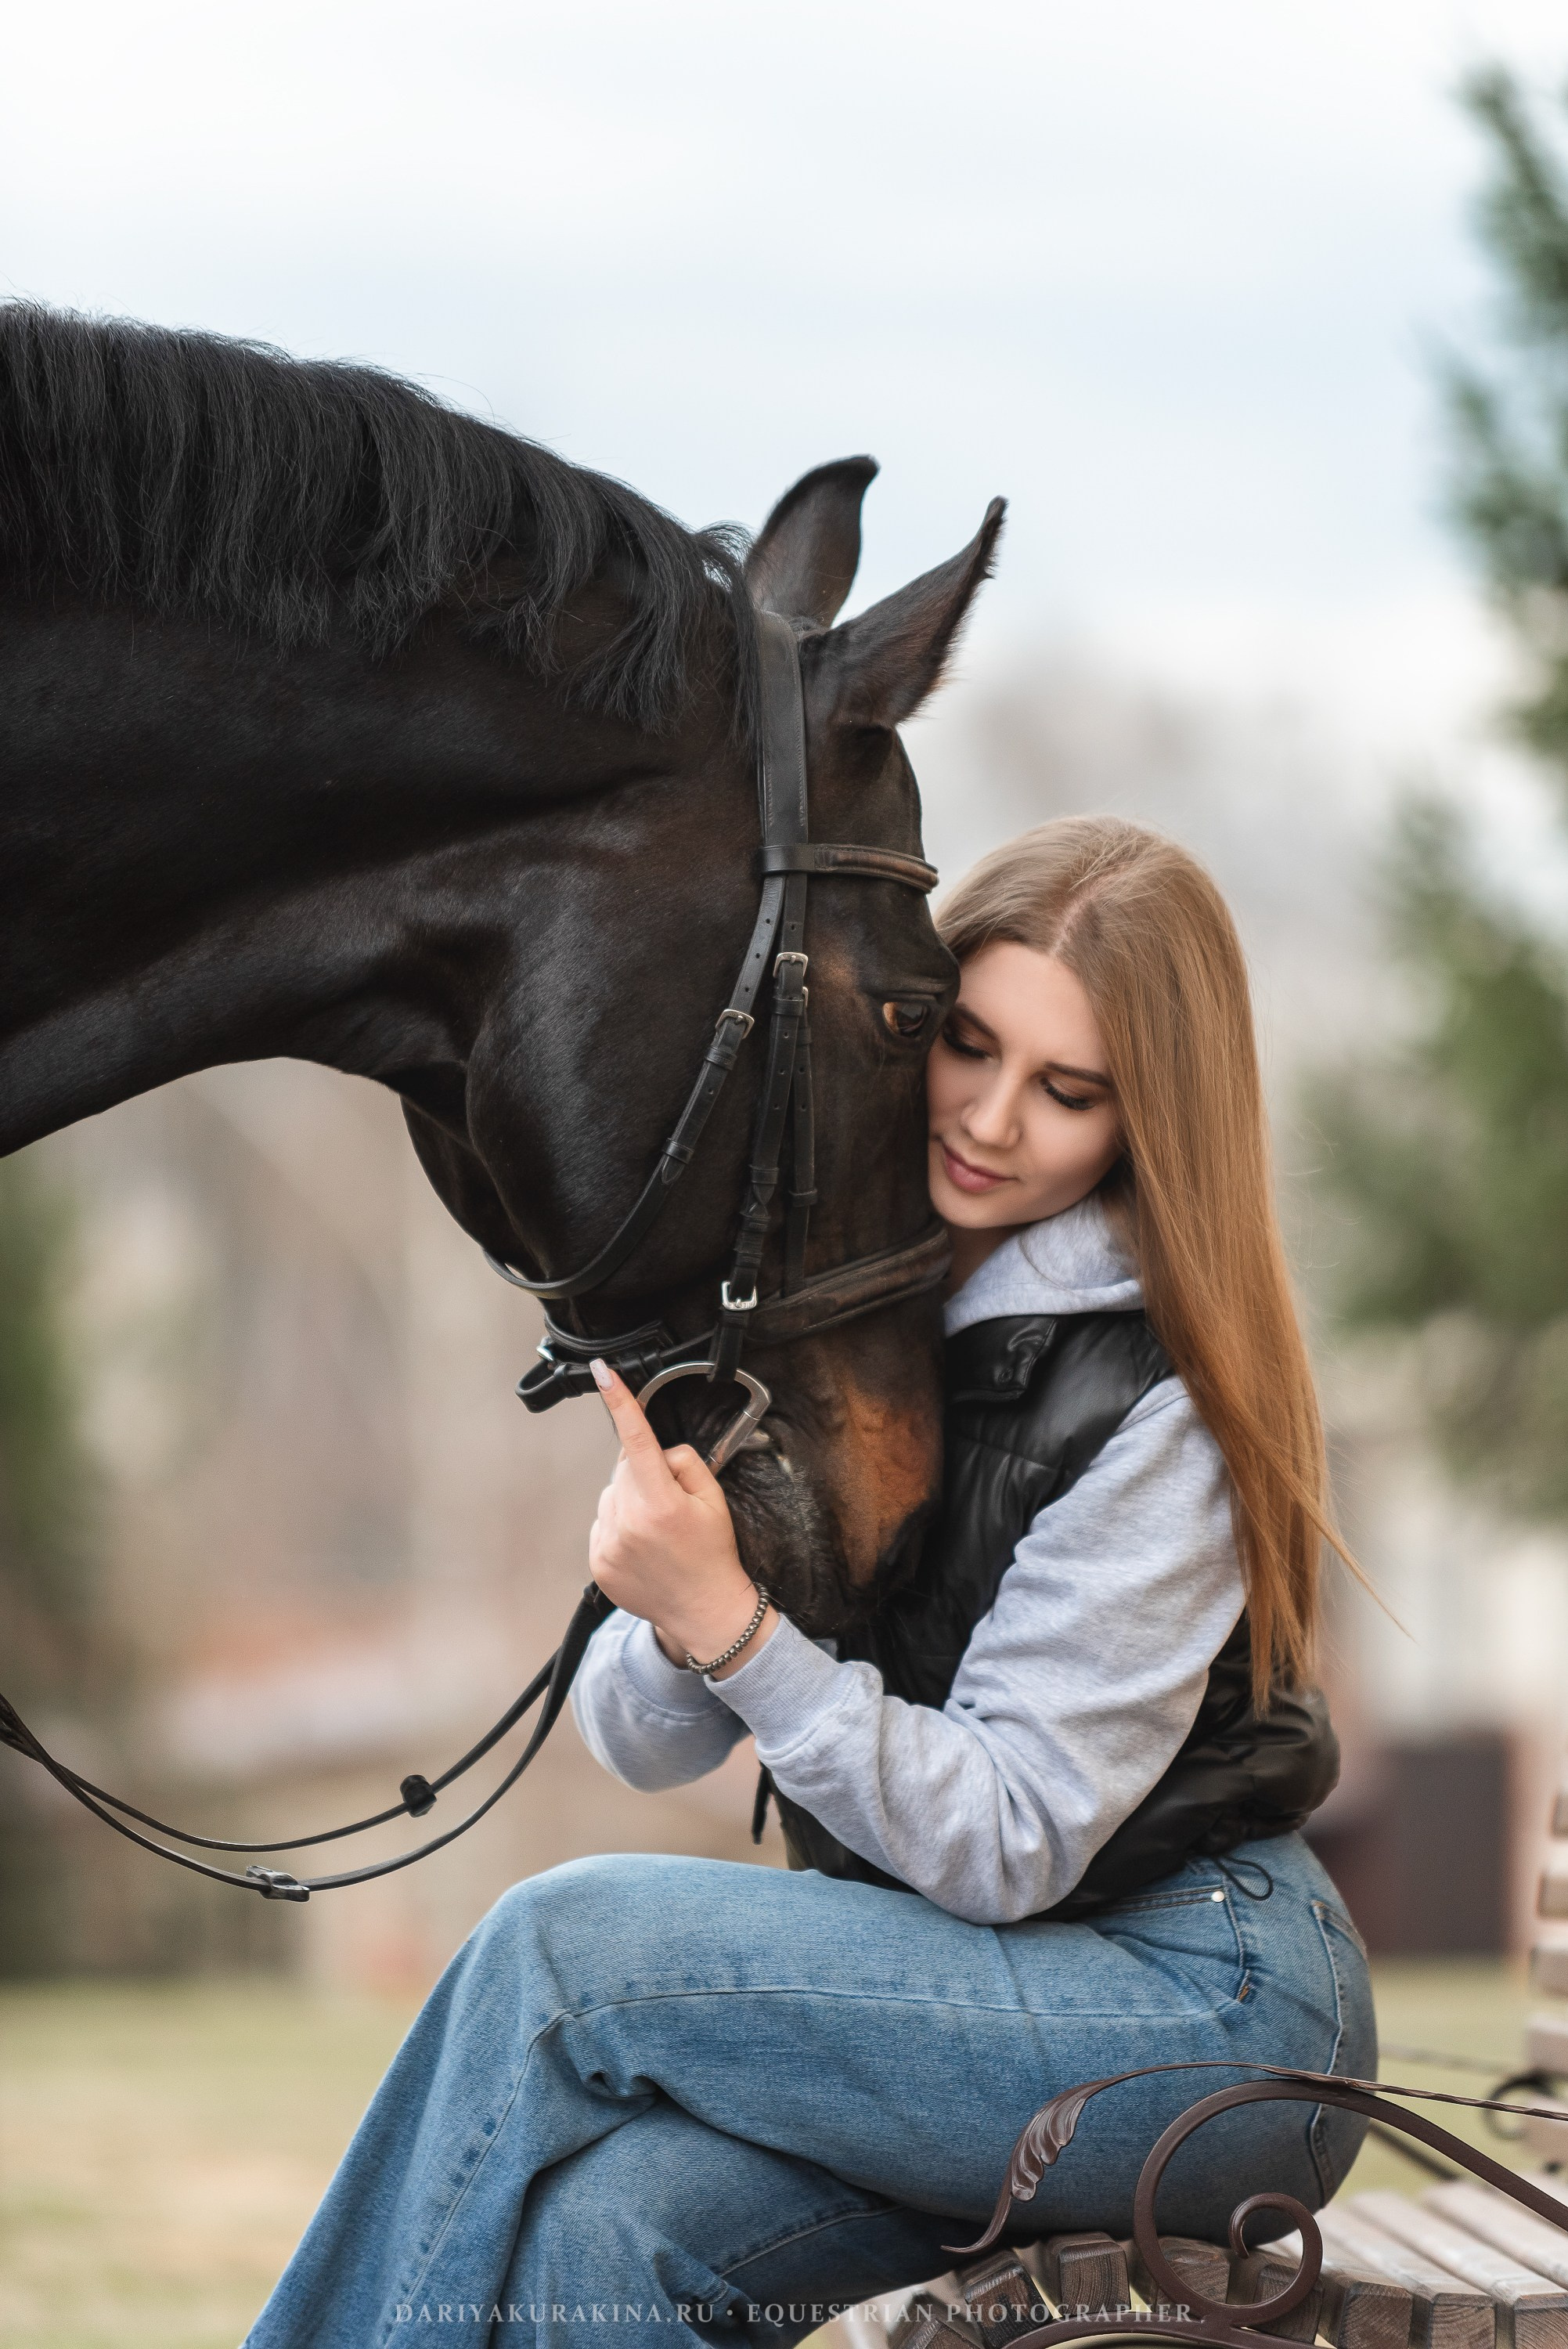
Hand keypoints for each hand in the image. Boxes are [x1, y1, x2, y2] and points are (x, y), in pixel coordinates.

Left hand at [587, 1361, 776, 1676]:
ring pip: (612, 1494)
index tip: (603, 1373)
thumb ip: (683, 1463)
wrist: (703, 1611)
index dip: (619, 1402)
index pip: (636, 1440)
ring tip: (658, 1532)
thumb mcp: (713, 1499)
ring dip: (631, 1500)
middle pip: (625, 1469)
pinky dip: (620, 1525)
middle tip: (671, 1504)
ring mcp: (609, 1543)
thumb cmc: (713, 1554)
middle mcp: (629, 1522)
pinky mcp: (598, 1561)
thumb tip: (654, 1452)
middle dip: (646, 1474)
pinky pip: (603, 1522)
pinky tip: (643, 1546)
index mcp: (661, 1504)